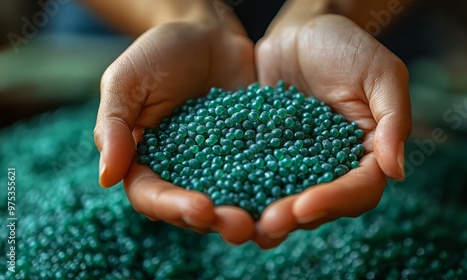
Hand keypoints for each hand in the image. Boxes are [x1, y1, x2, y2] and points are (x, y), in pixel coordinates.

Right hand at [93, 21, 256, 243]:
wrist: (206, 33)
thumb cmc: (158, 53)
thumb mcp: (127, 81)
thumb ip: (115, 126)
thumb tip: (106, 178)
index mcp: (148, 162)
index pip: (153, 197)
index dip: (174, 208)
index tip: (201, 209)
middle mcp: (185, 172)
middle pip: (196, 210)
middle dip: (218, 222)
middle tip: (241, 226)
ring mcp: (222, 165)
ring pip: (233, 200)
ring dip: (251, 215)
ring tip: (271, 221)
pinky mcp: (252, 152)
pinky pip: (264, 173)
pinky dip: (277, 187)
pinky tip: (295, 193)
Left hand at [253, 14, 411, 247]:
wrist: (302, 31)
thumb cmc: (347, 47)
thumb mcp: (381, 74)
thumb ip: (393, 119)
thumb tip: (396, 172)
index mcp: (366, 154)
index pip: (359, 190)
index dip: (335, 201)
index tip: (304, 206)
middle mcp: (332, 166)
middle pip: (321, 205)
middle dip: (295, 217)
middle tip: (269, 224)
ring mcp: (298, 163)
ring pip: (287, 199)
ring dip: (268, 215)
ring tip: (244, 225)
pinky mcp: (268, 152)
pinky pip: (258, 176)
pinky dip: (245, 191)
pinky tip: (225, 199)